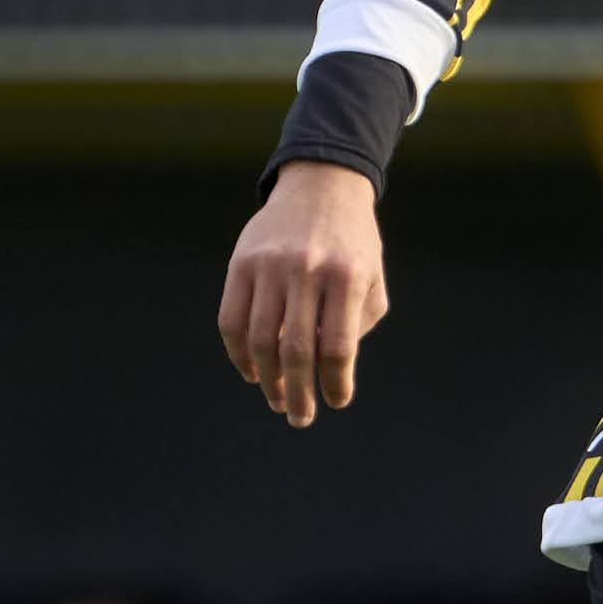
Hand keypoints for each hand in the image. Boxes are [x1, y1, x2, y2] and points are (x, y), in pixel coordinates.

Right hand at [220, 161, 386, 424]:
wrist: (322, 186)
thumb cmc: (352, 243)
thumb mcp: (371, 277)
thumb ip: (355, 325)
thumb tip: (326, 373)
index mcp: (346, 276)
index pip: (338, 346)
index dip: (335, 383)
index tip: (336, 403)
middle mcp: (307, 270)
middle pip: (297, 350)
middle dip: (300, 393)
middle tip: (300, 418)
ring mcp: (269, 266)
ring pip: (261, 339)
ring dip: (267, 380)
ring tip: (278, 399)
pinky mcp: (240, 263)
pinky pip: (231, 320)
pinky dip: (238, 353)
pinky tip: (251, 371)